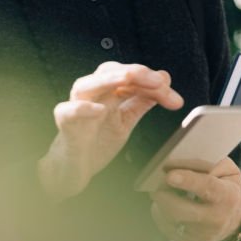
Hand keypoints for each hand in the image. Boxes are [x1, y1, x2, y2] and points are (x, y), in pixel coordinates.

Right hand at [38, 62, 184, 200]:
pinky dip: (82, 108)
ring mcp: (76, 107)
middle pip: (110, 71)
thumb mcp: (126, 120)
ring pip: (87, 84)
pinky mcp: (65, 125)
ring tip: (130, 78)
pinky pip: (67, 111)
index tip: (175, 100)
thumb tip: (165, 78)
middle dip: (137, 73)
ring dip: (110, 79)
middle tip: (160, 82)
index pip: (131, 76)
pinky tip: (100, 110)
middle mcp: (92, 94)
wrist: (74, 169)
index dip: (154, 83)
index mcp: (108, 91)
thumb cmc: (97, 140)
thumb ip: (142, 101)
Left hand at [149, 158, 240, 240]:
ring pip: (171, 221)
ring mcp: (204, 235)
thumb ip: (207, 163)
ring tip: (162, 193)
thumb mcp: (227, 170)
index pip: (207, 188)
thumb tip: (178, 164)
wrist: (238, 218)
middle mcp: (217, 219)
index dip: (187, 181)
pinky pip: (168, 230)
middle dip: (164, 196)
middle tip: (157, 183)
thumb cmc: (228, 188)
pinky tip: (165, 206)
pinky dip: (161, 216)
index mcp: (228, 196)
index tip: (169, 175)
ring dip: (160, 205)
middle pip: (182, 210)